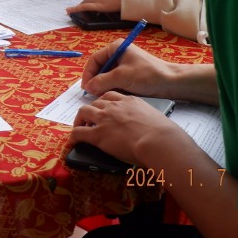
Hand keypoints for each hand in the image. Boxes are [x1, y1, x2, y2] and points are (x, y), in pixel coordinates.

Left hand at [69, 91, 185, 164]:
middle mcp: (114, 107)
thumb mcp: (155, 118)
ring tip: (79, 126)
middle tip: (90, 119)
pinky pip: (79, 132)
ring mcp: (104, 119)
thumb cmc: (164, 133)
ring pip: (83, 112)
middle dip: (91, 110)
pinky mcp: (98, 134)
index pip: (111, 96)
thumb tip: (149, 130)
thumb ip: (146, 120)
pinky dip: (74, 136)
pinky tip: (73, 141)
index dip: (104, 102)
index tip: (103, 108)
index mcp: (129, 101)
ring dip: (80, 119)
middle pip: (95, 102)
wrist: (159, 141)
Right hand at [80, 42, 174, 97]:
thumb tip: (88, 87)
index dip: (88, 74)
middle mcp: (119, 54)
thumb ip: (102, 81)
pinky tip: (114, 96)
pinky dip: (113, 89)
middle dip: (96, 81)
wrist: (171, 83)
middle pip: (100, 68)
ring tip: (104, 96)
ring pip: (108, 76)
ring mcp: (125, 65)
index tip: (86, 87)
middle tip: (93, 94)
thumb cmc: (147, 75)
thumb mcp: (121, 77)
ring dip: (105, 86)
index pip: (94, 59)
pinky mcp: (131, 75)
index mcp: (116, 48)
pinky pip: (116, 82)